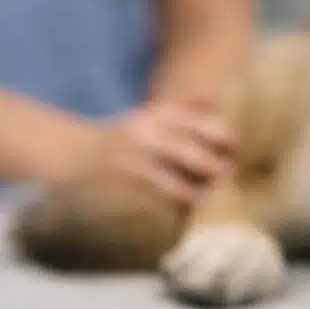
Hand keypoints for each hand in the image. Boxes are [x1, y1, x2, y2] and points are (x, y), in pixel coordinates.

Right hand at [70, 98, 238, 205]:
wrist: (74, 155)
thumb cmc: (123, 136)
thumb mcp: (151, 114)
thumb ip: (184, 107)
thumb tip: (217, 98)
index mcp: (155, 115)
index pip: (199, 123)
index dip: (223, 136)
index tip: (235, 146)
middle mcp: (145, 135)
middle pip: (191, 154)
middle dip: (214, 167)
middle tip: (228, 175)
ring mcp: (133, 163)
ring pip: (174, 183)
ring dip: (195, 193)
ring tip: (205, 197)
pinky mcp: (123, 186)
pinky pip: (156, 200)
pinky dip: (172, 206)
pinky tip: (182, 210)